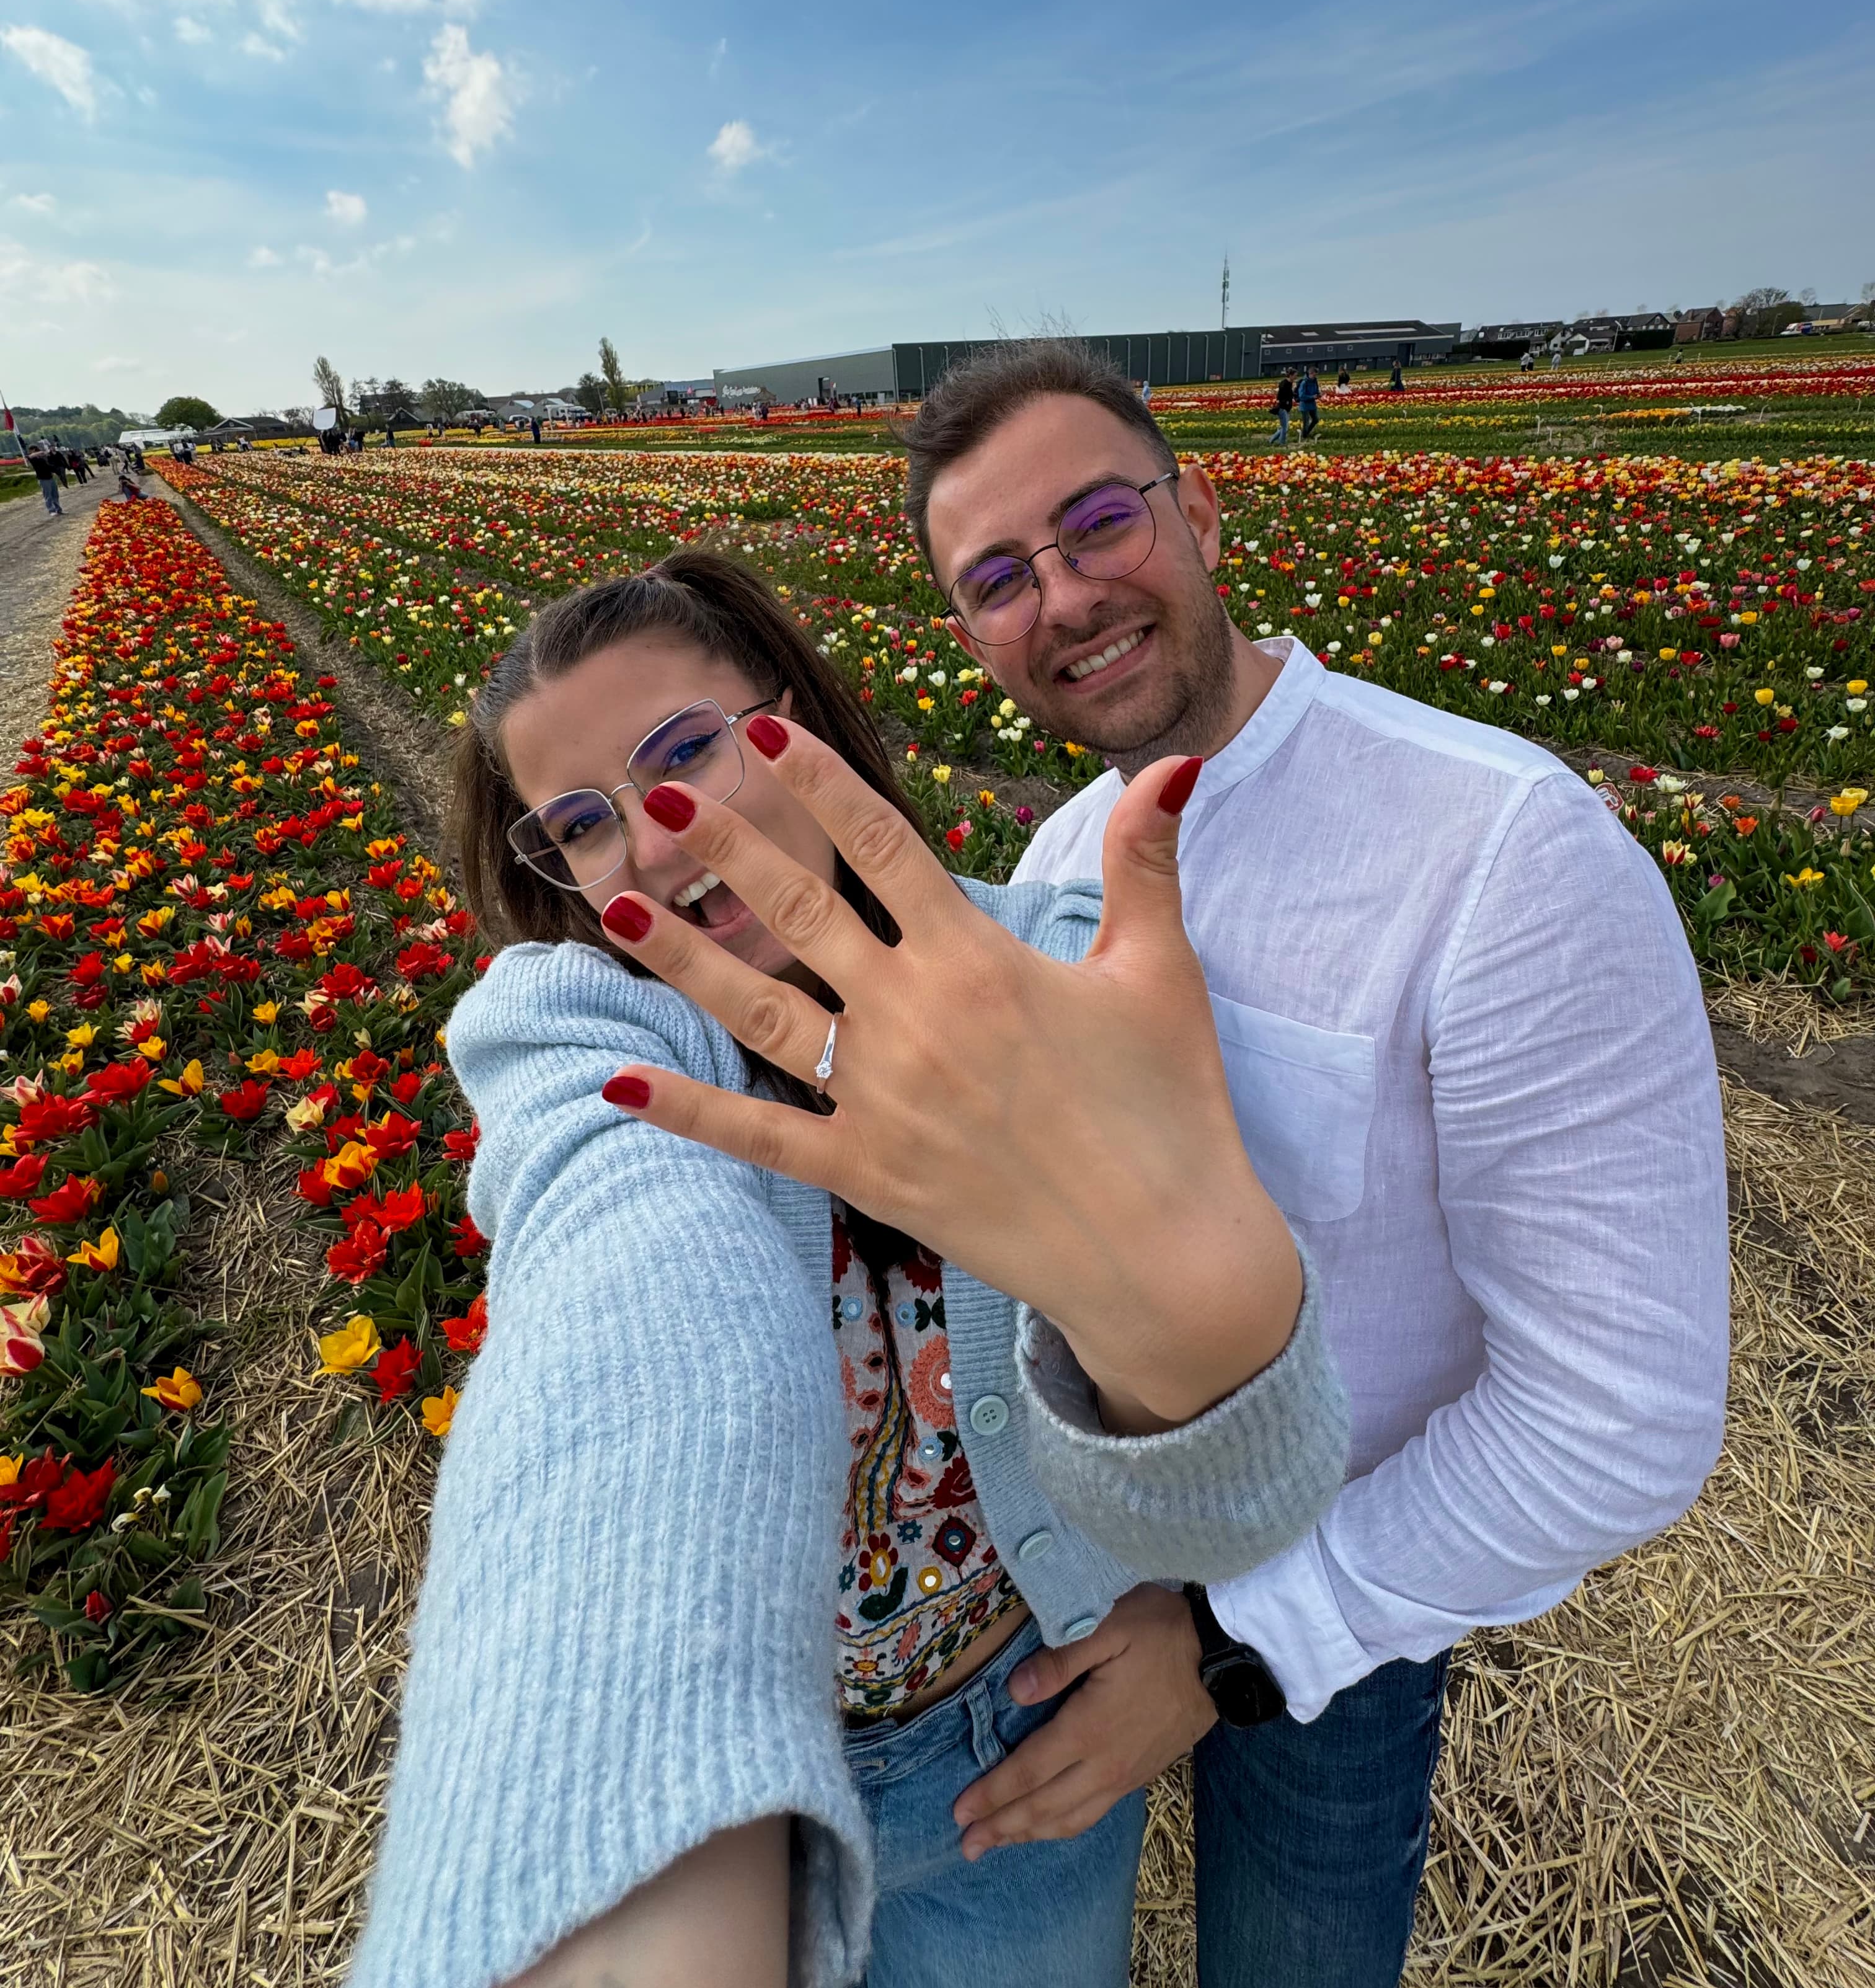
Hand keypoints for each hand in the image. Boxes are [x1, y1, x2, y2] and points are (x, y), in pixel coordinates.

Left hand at [595, 718, 1300, 1425]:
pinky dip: (688, 1109)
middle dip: (724, 846)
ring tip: (613, 902)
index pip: (880, 843)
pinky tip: (619, 1078)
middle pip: (799, 913)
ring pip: (758, 1010)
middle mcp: (914, 1018)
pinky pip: (760, 1136)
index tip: (758, 729)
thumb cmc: (1172, 1107)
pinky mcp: (869, 1175)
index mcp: (978, 958)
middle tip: (655, 794)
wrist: (1167, 1259)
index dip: (817, 780)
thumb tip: (1174, 762)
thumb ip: (1144, 862)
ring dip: (680, 955)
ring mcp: (881, 1100)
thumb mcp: (1161, 971)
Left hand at [951, 1586, 1215, 1860]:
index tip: (959, 1812)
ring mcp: (1126, 1774)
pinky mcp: (1142, 1774)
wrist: (1224, 1654)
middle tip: (966, 1846)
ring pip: (1071, 1818)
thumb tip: (1015, 1691)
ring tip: (999, 1845)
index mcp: (1090, 1728)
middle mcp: (1105, 1763)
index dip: (992, 1793)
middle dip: (1002, 1827)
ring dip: (1031, 1834)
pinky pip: (1094, 1813)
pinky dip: (1064, 1825)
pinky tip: (1051, 1824)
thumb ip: (1060, 1658)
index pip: (1029, 1771)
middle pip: (1044, 1807)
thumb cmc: (1161, 1631)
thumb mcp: (1108, 1625)